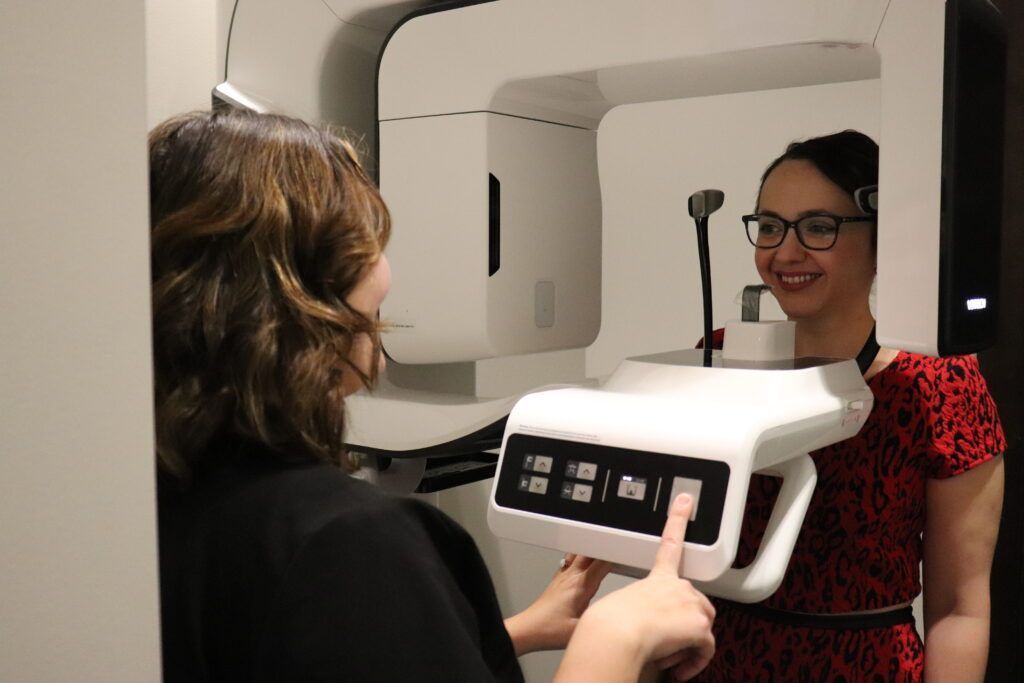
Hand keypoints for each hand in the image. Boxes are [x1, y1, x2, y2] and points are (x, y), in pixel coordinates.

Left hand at [504, 553, 611, 654]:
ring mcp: (564, 576)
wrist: (529, 629)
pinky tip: (586, 562)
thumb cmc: (549, 630)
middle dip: (606, 548)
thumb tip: (617, 616)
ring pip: (581, 552)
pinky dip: (582, 557)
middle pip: (591, 551)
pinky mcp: (558, 580)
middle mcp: (572, 576)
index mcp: (581, 585)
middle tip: (619, 551)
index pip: (602, 562)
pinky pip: (572, 560)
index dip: (617, 555)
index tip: (628, 555)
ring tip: (606, 552)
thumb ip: (601, 620)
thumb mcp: (581, 630)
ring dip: (593, 550)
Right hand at [553, 494, 714, 681]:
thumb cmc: (608, 625)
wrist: (616, 634)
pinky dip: (694, 663)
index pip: (670, 543)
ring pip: (702, 630)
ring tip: (666, 655)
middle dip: (686, 626)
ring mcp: (691, 603)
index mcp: (656, 578)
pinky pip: (705, 651)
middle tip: (666, 643)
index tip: (685, 500)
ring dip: (688, 646)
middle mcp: (677, 586)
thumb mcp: (622, 608)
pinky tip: (678, 667)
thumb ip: (639, 609)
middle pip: (696, 606)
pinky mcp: (700, 624)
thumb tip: (643, 624)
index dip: (677, 518)